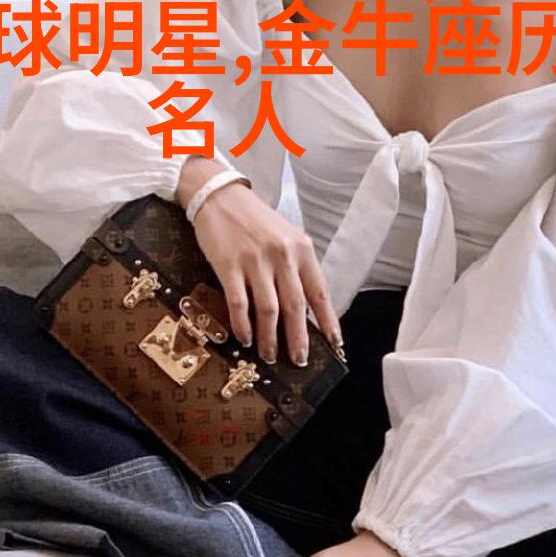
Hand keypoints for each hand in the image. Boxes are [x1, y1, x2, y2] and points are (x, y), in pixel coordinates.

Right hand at [186, 180, 343, 365]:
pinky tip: (245, 338)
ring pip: (268, 310)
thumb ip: (296, 268)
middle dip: (298, 338)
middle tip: (298, 360)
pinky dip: (244, 325)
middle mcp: (282, 255)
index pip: (319, 291)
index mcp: (301, 248)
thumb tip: (305, 309)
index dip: (328, 321)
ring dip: (270, 338)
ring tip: (269, 355)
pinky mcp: (229, 265)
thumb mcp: (285, 237)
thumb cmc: (255, 220)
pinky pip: (239, 303)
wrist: (221, 196)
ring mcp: (255, 261)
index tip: (334, 344)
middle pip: (295, 306)